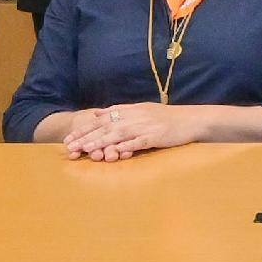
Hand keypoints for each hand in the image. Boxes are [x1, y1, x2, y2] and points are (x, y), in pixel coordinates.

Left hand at [62, 103, 195, 160]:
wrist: (192, 119)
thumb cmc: (167, 117)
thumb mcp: (142, 109)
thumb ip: (120, 111)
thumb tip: (99, 113)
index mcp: (130, 110)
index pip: (102, 119)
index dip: (84, 129)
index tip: (69, 139)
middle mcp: (135, 116)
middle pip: (106, 127)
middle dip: (86, 137)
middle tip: (70, 147)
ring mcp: (145, 126)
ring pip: (118, 134)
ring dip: (101, 142)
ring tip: (86, 150)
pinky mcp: (156, 136)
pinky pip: (138, 141)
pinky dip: (126, 146)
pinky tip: (115, 152)